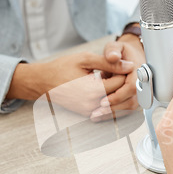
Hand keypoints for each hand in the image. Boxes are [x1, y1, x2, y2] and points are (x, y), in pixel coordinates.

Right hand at [6, 52, 133, 116]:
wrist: (42, 82)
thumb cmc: (62, 68)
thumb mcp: (86, 59)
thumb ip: (109, 63)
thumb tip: (130, 65)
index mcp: (94, 90)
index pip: (122, 82)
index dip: (123, 70)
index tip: (118, 63)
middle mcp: (93, 105)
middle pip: (120, 93)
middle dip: (120, 81)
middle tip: (113, 70)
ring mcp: (90, 112)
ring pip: (114, 101)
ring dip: (114, 90)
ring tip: (106, 77)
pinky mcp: (87, 114)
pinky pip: (105, 106)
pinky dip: (107, 97)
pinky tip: (100, 86)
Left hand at [90, 33, 144, 121]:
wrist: (130, 55)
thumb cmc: (121, 51)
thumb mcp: (115, 47)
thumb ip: (112, 50)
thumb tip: (112, 57)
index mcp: (138, 71)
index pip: (132, 87)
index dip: (118, 96)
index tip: (103, 100)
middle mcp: (141, 83)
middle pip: (132, 101)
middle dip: (115, 108)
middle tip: (97, 111)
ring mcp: (139, 91)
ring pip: (130, 107)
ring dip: (114, 113)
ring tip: (96, 115)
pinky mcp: (134, 97)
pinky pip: (127, 108)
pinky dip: (115, 113)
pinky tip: (101, 114)